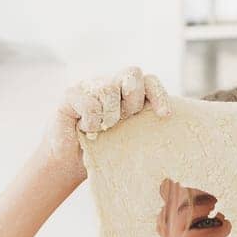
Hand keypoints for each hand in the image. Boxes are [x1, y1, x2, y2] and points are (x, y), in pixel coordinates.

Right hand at [41, 66, 172, 183]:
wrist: (69, 162)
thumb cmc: (103, 151)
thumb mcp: (129, 138)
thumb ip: (144, 125)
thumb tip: (167, 122)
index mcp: (127, 92)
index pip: (149, 81)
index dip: (159, 95)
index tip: (164, 115)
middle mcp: (110, 84)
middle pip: (132, 74)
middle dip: (132, 101)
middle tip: (123, 121)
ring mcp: (89, 86)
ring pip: (109, 89)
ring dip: (109, 116)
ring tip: (102, 129)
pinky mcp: (70, 95)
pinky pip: (90, 104)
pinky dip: (92, 122)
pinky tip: (86, 129)